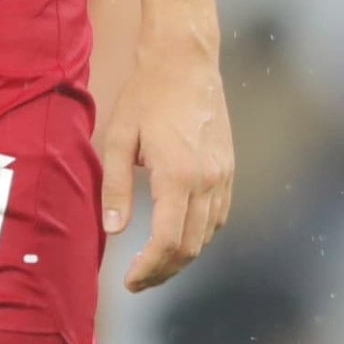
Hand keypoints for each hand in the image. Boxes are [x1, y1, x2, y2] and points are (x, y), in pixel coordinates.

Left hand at [102, 31, 233, 293]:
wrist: (186, 62)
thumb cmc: (147, 95)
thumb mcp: (119, 138)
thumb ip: (116, 187)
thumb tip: (114, 231)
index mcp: (177, 176)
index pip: (167, 242)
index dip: (148, 270)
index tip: (128, 282)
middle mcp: (207, 181)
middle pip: (189, 247)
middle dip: (162, 272)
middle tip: (136, 281)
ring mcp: (223, 175)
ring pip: (207, 236)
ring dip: (181, 257)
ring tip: (152, 263)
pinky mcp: (229, 169)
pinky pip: (218, 216)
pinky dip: (198, 235)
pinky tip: (176, 234)